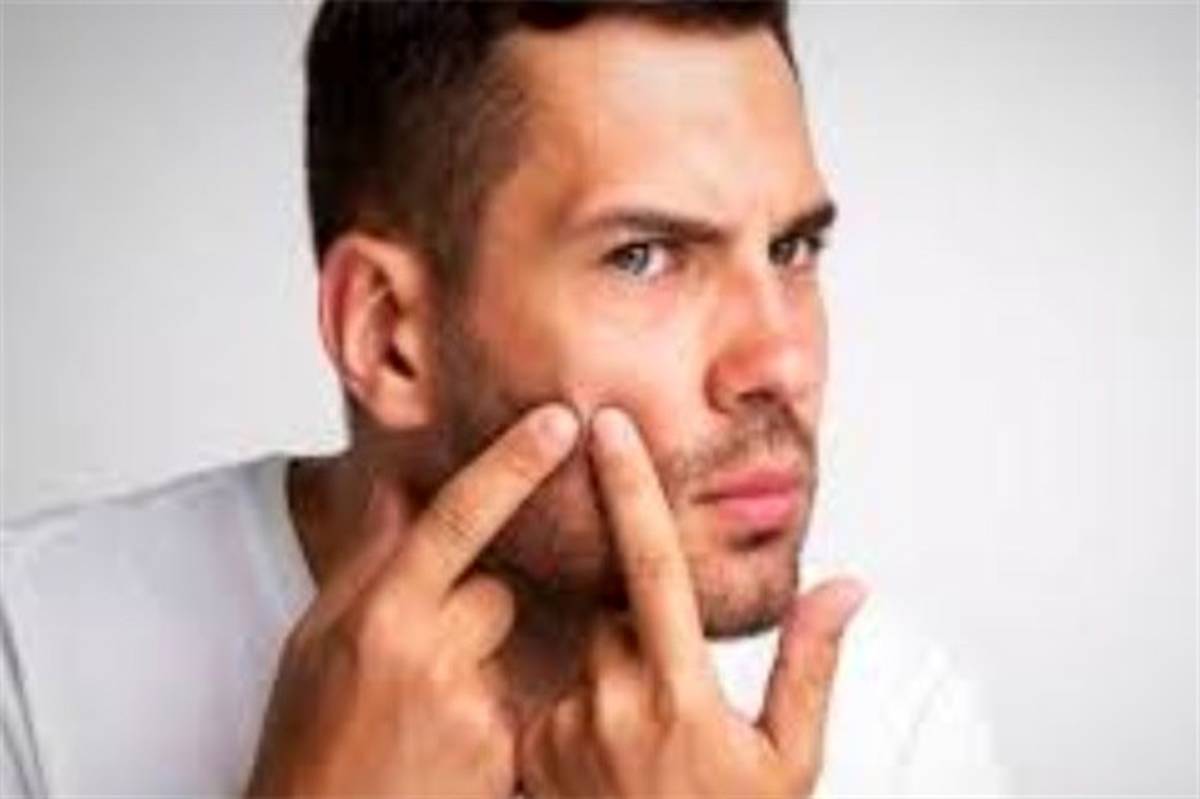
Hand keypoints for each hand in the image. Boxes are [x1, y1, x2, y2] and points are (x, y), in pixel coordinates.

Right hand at [245, 404, 579, 797]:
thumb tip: (398, 486)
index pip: (457, 518)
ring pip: (506, 647)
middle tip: (418, 663)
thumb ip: (364, 563)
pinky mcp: (503, 753)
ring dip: (479, 666)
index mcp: (377, 617)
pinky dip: (489, 714)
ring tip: (422, 718)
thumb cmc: (307, 746)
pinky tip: (442, 748)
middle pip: (495, 591)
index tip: (558, 421)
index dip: (512, 463)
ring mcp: (472, 708)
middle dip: (471, 610)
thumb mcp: (311, 645)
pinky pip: (515, 702)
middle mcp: (429, 656)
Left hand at [517, 407, 865, 797]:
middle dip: (640, 628)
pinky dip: (581, 712)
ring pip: (584, 656)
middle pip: (614, 611)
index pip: (654, 567)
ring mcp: (563, 733)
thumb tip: (846, 587)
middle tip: (672, 698)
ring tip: (643, 750)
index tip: (607, 426)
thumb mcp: (790, 764)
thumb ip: (811, 668)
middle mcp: (612, 707)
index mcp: (684, 697)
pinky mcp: (527, 757)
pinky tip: (607, 768)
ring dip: (612, 676)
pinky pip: (553, 697)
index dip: (632, 489)